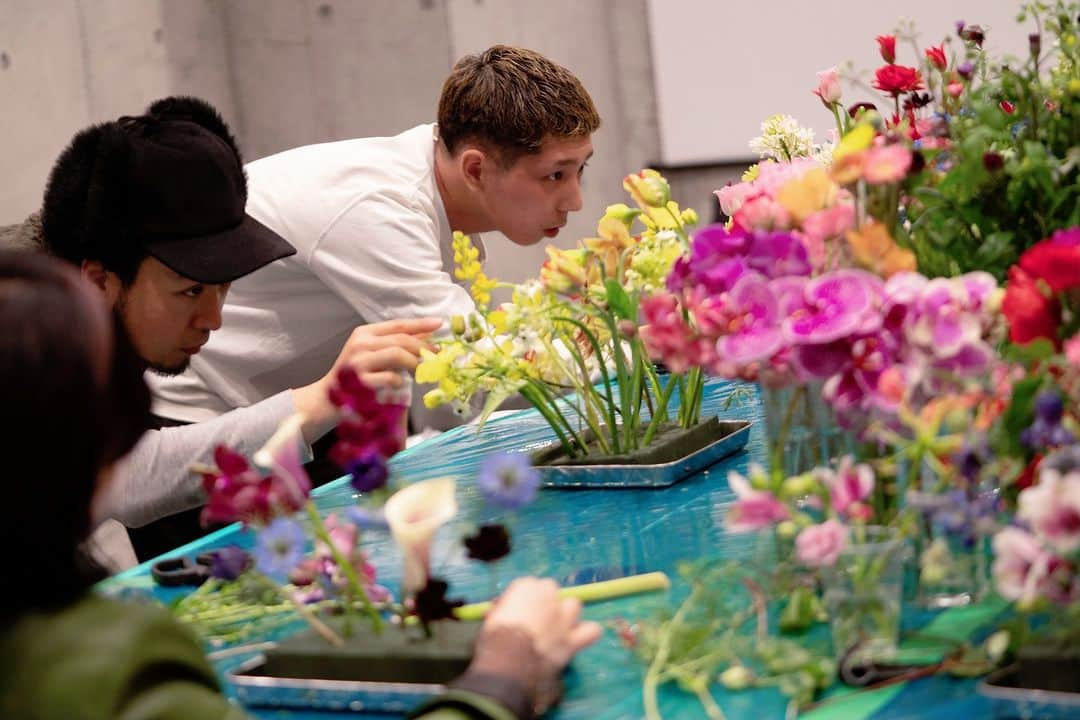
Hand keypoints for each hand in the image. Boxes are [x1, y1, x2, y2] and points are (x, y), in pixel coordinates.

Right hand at [291, 317, 441, 441]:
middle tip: (435, 355)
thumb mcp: (372, 355)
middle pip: (401, 340)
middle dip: (423, 347)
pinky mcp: (361, 381)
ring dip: (414, 363)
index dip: (420, 324)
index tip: (438, 324)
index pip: (397, 325)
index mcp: (364, 334)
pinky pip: (391, 378)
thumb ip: (396, 346)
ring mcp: (359, 362)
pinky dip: (401, 382)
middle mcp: (360, 344)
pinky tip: (399, 386)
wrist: (326, 399)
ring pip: (398, 354)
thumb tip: (426, 338)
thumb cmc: (354, 377)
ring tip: (419, 371)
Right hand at [467, 577, 601, 714]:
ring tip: (556, 628)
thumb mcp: (491, 619)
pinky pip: (591, 630)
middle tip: (535, 620)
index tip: (517, 612)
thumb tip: (498, 609)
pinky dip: (587, 634)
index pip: (529, 585)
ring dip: (566, 614)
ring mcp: (563, 617)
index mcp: (526, 587)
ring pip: (573, 605)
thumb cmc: (494, 639)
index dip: (524, 600)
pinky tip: (578, 639)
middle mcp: (548, 596)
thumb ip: (500, 610)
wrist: (508, 662)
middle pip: (551, 590)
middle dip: (545, 603)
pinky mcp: (573, 638)